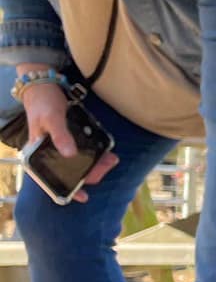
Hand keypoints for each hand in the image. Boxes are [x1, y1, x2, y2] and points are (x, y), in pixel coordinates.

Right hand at [18, 78, 117, 199]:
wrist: (44, 83)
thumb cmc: (42, 102)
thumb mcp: (50, 118)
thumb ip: (60, 136)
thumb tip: (69, 154)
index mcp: (38, 155)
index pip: (51, 179)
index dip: (67, 190)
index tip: (84, 198)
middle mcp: (49, 154)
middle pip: (71, 172)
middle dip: (91, 172)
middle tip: (109, 163)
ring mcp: (59, 147)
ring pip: (79, 163)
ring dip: (96, 163)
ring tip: (111, 159)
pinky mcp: (69, 139)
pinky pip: (83, 151)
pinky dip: (94, 153)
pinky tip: (106, 152)